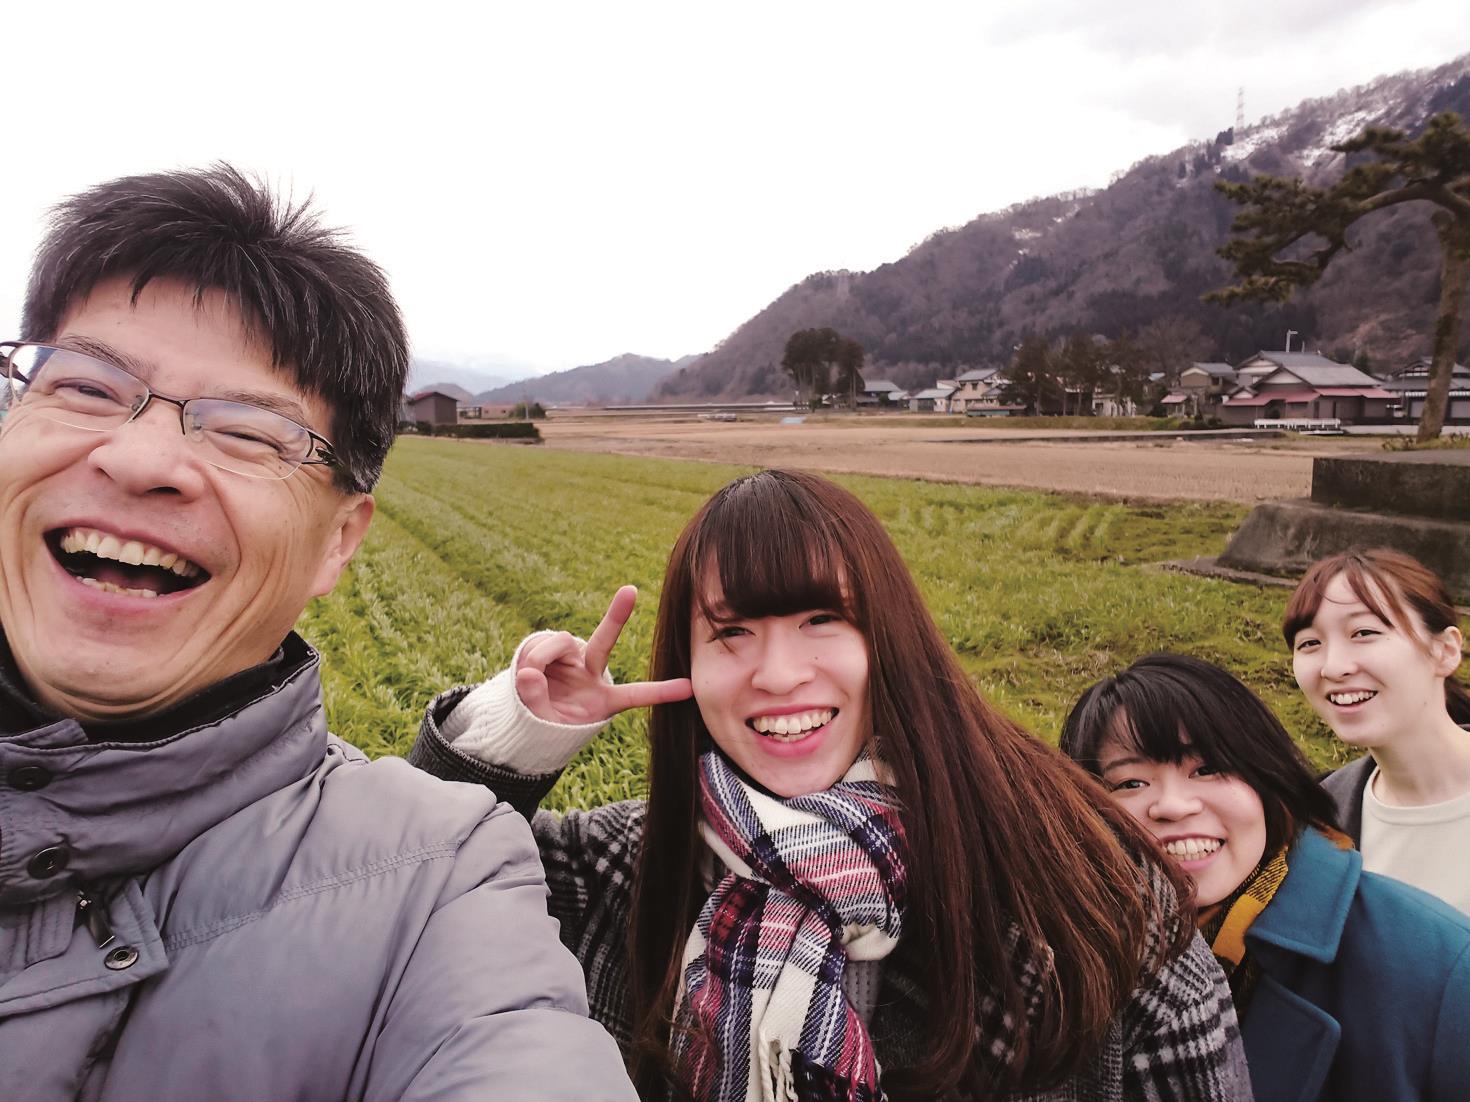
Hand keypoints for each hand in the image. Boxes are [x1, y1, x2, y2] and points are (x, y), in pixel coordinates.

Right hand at [515, 585, 692, 724]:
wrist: (526, 714)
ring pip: (560, 642)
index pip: (634, 695)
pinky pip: (541, 642)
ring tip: (530, 679)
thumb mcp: (542, 724)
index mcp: (603, 700)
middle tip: (630, 589)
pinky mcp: (555, 648)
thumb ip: (536, 702)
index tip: (690, 688)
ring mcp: (574, 657)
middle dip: (616, 615)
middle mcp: (593, 673)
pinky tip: (527, 669)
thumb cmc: (542, 725)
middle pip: (605, 642)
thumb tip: (530, 672)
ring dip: (541, 658)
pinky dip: (531, 656)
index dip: (660, 692)